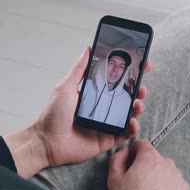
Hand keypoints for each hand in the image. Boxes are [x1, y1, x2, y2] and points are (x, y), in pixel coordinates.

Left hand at [34, 47, 151, 166]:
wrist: (47, 141)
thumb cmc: (52, 115)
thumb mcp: (65, 87)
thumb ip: (79, 69)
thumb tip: (88, 48)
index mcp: (95, 94)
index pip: (117, 81)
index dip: (131, 73)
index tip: (142, 64)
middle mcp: (103, 108)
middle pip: (127, 97)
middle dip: (139, 90)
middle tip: (141, 86)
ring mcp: (107, 124)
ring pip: (130, 114)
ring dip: (138, 107)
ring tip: (137, 103)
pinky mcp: (108, 139)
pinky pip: (126, 134)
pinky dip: (133, 128)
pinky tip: (132, 122)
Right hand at [107, 140, 189, 189]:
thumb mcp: (114, 180)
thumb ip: (116, 159)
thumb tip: (122, 152)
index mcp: (149, 157)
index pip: (141, 143)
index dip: (133, 152)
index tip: (130, 163)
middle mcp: (166, 162)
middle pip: (153, 156)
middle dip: (144, 165)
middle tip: (136, 182)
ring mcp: (177, 174)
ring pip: (164, 168)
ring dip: (156, 175)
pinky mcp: (183, 187)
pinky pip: (172, 180)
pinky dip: (166, 185)